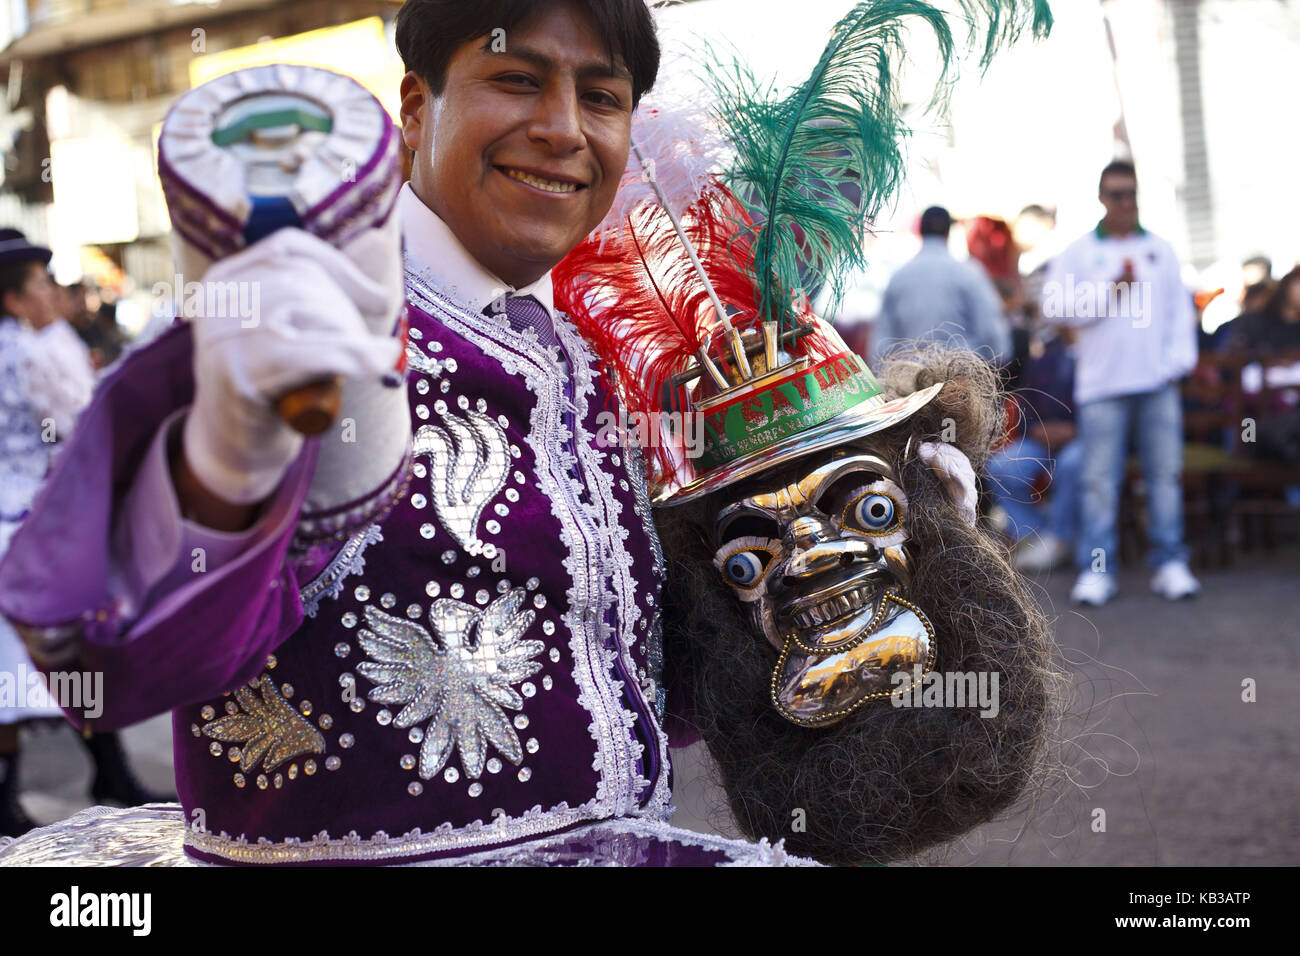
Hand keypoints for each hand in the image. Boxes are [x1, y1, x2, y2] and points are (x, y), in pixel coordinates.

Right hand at [183, 228, 402, 505]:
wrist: (233, 447)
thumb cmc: (273, 385)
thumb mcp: (284, 333)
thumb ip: (311, 302)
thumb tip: (381, 297)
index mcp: (223, 279)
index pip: (288, 249)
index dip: (341, 269)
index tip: (379, 301)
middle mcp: (214, 302)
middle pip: (302, 282)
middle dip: (349, 313)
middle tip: (373, 350)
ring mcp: (220, 338)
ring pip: (307, 313)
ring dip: (354, 337)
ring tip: (376, 362)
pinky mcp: (235, 375)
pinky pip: (306, 353)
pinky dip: (351, 356)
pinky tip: (378, 364)